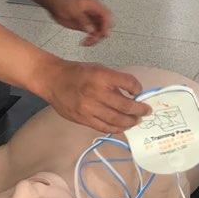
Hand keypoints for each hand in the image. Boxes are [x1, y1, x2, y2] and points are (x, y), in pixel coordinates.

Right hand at [33, 57, 150, 134]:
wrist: (53, 80)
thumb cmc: (77, 73)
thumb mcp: (98, 69)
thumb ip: (114, 81)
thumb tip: (131, 95)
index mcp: (102, 76)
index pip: (129, 83)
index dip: (137, 88)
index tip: (139, 92)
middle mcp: (96, 92)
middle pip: (125, 105)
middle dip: (139, 110)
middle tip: (146, 111)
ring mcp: (89, 108)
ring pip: (116, 120)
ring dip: (130, 122)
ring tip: (136, 121)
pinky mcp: (83, 119)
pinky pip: (103, 127)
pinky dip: (116, 128)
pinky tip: (122, 126)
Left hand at [48, 0, 112, 45]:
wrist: (54, 3)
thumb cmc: (63, 2)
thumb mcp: (72, 10)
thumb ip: (82, 20)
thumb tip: (91, 30)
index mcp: (94, 6)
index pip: (106, 15)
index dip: (106, 25)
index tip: (103, 34)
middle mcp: (95, 13)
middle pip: (105, 24)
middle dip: (101, 33)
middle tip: (92, 40)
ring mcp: (91, 20)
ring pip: (100, 31)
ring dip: (96, 38)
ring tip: (86, 43)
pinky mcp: (86, 25)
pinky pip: (93, 34)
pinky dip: (91, 39)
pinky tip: (84, 42)